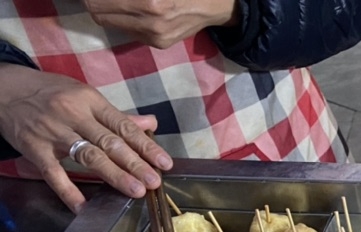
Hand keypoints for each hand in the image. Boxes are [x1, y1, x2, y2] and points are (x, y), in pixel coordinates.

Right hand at [0, 66, 172, 211]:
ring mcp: (53, 132)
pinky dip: (69, 192)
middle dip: (135, 163)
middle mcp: (73, 115)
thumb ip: (117, 116)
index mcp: (89, 101)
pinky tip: (85, 208)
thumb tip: (151, 125)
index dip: (146, 146)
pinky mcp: (34, 148)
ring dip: (114, 175)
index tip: (165, 163)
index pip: (123, 126)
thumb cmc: (50, 93)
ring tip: (135, 190)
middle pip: (109, 142)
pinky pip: (54, 174)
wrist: (3, 88)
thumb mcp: (84, 96)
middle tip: (154, 182)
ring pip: (88, 156)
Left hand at [83, 0, 238, 48]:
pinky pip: (128, 31)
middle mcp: (150, 21)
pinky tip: (135, 11)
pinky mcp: (158, 44)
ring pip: (111, 24)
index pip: (98, 2)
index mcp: (150, 2)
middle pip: (98, 15)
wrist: (213, 6)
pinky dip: (125, 19)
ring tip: (115, 2)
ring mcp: (154, 36)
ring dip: (107, 10)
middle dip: (93, 2)